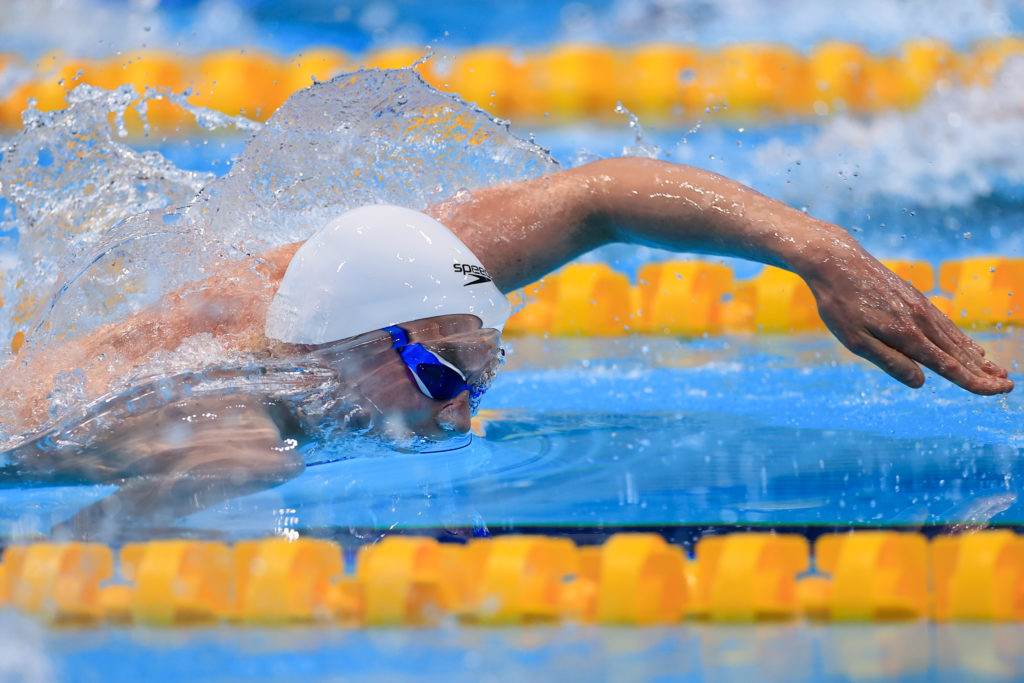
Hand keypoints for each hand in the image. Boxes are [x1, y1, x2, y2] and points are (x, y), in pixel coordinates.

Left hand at [807, 250, 1012, 394]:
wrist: (837, 260)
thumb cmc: (840, 305)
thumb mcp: (856, 341)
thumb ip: (890, 362)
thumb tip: (922, 382)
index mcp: (907, 335)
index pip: (949, 366)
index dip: (974, 382)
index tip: (998, 391)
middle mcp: (921, 320)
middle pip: (958, 353)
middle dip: (983, 373)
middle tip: (1007, 386)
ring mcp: (920, 306)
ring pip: (954, 338)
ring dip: (976, 357)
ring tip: (995, 370)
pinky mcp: (915, 297)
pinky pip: (944, 324)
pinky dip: (960, 338)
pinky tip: (967, 346)